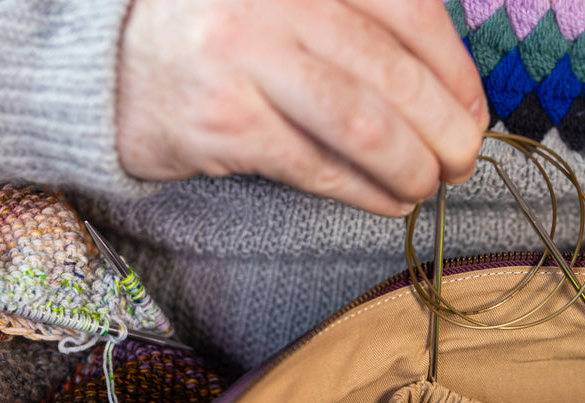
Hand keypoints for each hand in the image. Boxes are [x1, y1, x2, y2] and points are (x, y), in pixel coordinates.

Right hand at [115, 0, 486, 216]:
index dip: (453, 68)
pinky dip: (368, 191)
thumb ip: (357, 22)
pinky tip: (392, 201)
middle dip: (445, 127)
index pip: (407, 9)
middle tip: (464, 158)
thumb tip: (451, 91)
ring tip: (431, 184)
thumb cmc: (221, 38)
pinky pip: (320, 167)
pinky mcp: (226, 122)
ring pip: (363, 124)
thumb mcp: (287, 1)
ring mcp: (245, 57)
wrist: (110, 66)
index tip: (473, 110)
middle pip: (391, 72)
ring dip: (413, 165)